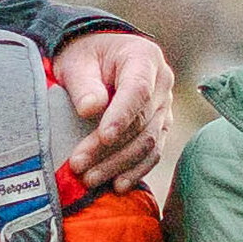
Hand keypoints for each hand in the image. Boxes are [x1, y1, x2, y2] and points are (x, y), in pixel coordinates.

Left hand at [55, 25, 179, 188]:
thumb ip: (84, 84)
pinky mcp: (160, 126)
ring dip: (119, 164)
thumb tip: (90, 109)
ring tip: (90, 179)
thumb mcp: (77, 61)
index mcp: (144, 57)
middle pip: (142, 122)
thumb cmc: (86, 56)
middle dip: (110, 148)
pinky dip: (136, 170)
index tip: (103, 136)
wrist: (100, 56)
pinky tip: (118, 185)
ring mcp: (165, 106)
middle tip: (79, 166)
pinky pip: (153, 152)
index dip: (122, 115)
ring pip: (149, 141)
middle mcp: (162, 83)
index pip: (138, 90)